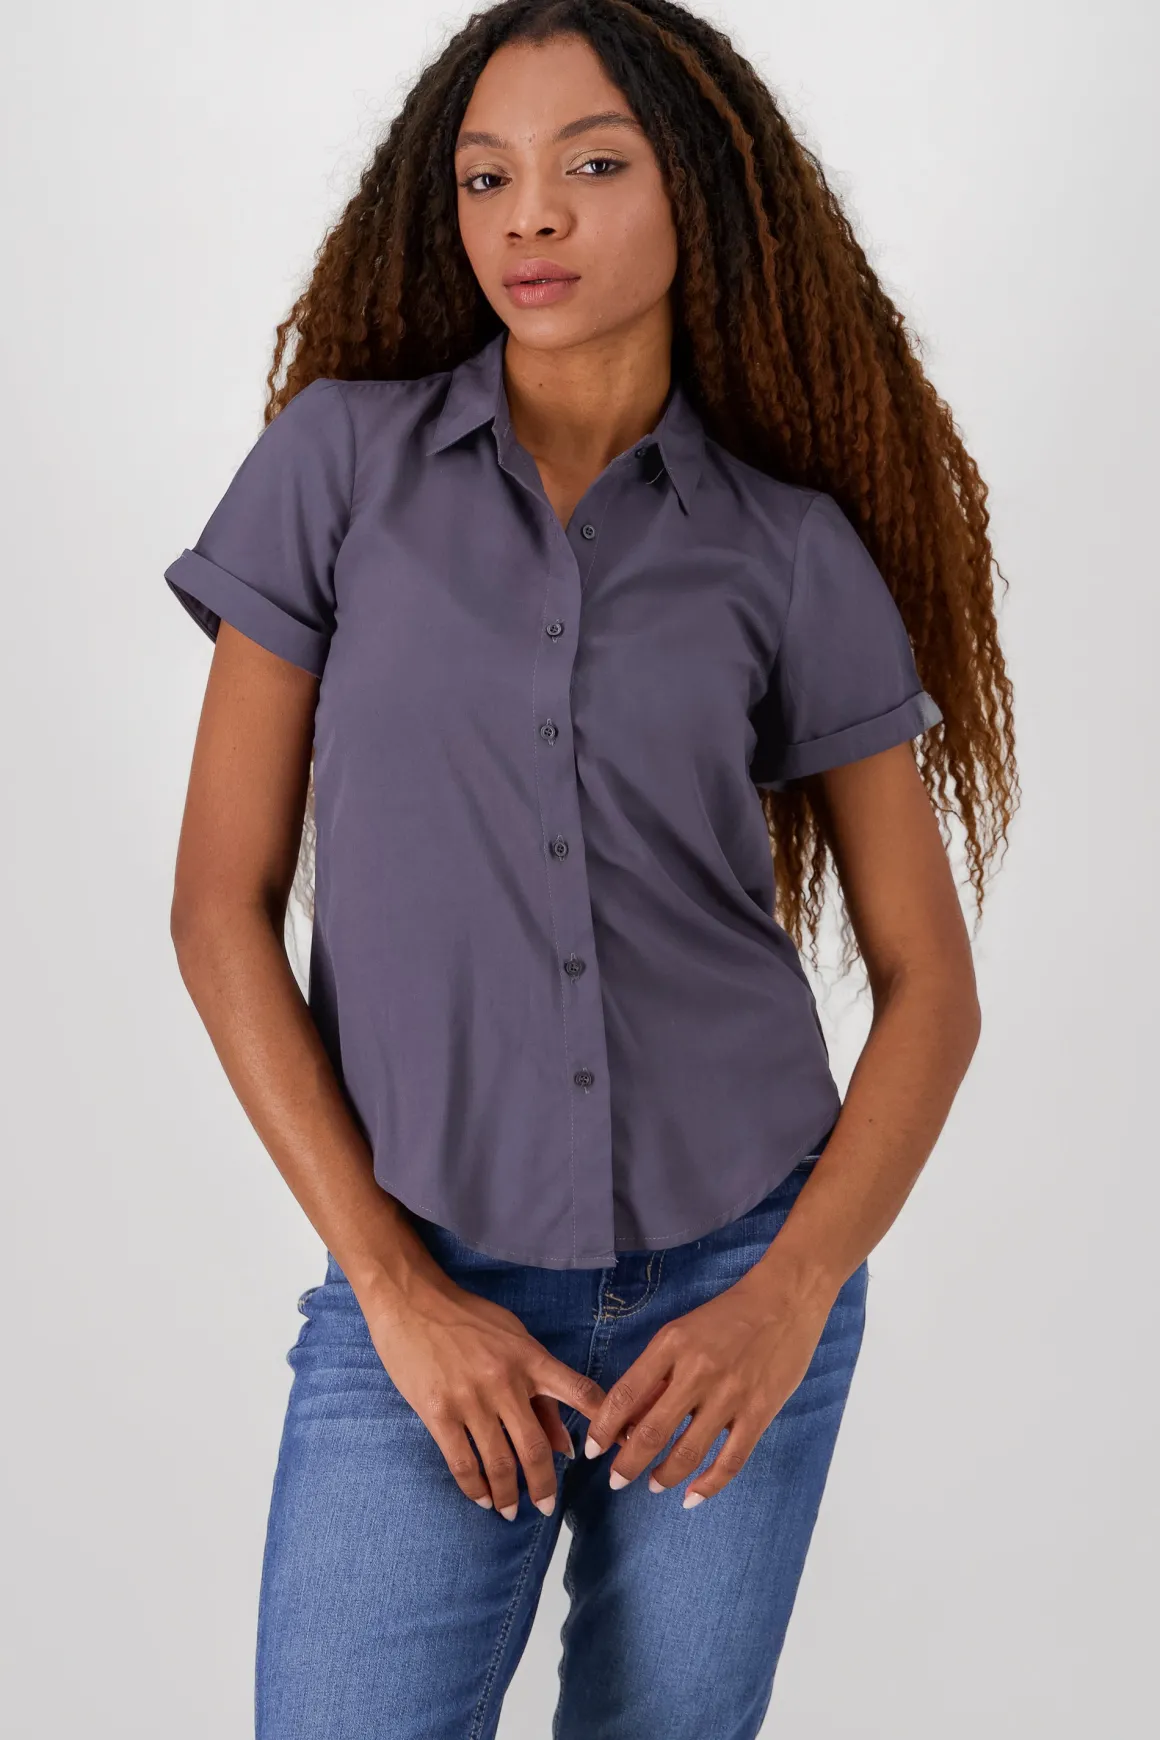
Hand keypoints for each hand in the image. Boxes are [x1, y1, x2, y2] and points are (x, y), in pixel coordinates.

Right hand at [362, 1276, 606, 1520]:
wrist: (413, 1301)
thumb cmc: (468, 1319)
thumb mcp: (514, 1340)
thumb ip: (542, 1389)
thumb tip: (567, 1444)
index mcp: (531, 1359)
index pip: (580, 1392)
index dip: (602, 1423)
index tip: (610, 1452)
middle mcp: (506, 1381)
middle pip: (536, 1447)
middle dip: (544, 1485)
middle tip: (546, 1507)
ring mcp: (471, 1398)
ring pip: (499, 1463)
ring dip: (508, 1495)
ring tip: (510, 1511)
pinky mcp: (438, 1411)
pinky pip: (462, 1463)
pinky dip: (475, 1488)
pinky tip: (481, 1499)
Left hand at [581, 1268, 836, 1506]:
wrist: (786, 1299)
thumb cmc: (729, 1313)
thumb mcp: (683, 1330)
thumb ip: (659, 1372)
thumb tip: (631, 1417)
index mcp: (671, 1344)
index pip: (626, 1394)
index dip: (604, 1428)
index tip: (593, 1449)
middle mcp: (697, 1371)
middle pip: (651, 1431)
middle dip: (627, 1464)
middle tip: (615, 1480)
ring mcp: (730, 1395)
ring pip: (687, 1452)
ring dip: (664, 1477)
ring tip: (652, 1486)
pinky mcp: (759, 1412)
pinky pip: (730, 1460)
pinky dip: (708, 1485)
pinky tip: (692, 1497)